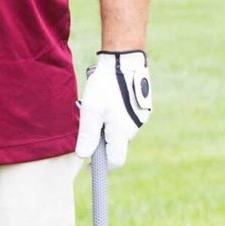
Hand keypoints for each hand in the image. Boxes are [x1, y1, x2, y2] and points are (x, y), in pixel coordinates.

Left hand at [76, 50, 150, 168]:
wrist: (124, 61)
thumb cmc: (105, 86)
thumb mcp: (90, 110)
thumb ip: (88, 134)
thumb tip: (84, 156)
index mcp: (122, 132)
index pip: (115, 160)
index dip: (102, 164)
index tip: (88, 162)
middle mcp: (133, 128)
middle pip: (115, 145)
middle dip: (101, 141)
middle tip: (88, 122)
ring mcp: (139, 118)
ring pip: (119, 131)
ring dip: (107, 126)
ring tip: (97, 106)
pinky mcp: (140, 109)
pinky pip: (124, 120)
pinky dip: (114, 116)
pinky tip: (106, 100)